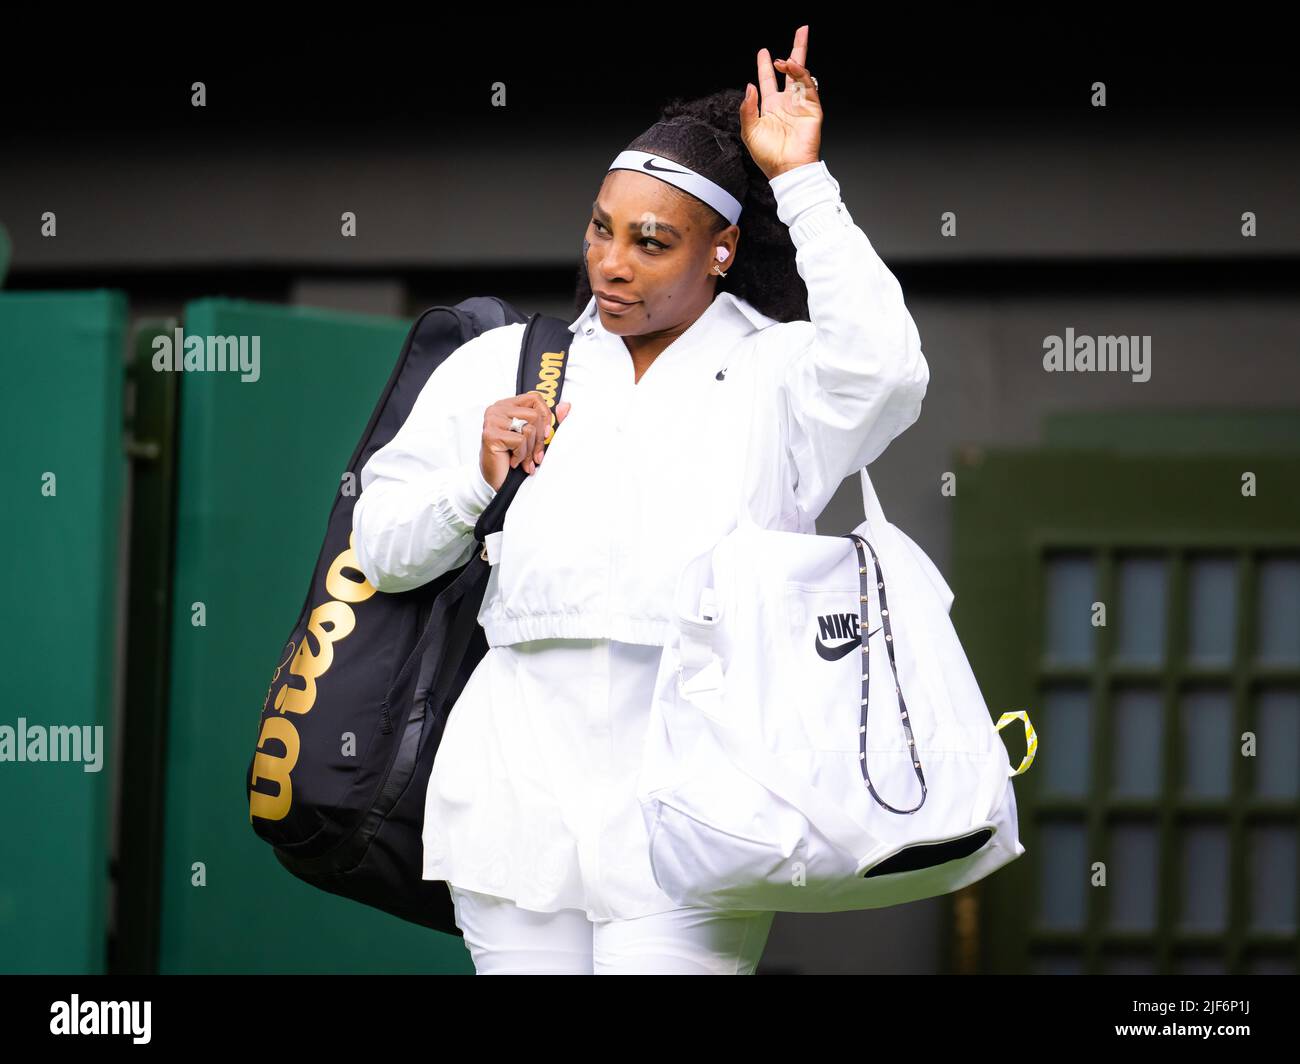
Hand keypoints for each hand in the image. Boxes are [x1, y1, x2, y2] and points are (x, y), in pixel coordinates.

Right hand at [480, 393, 571, 490]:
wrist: (497, 480)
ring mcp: (492, 420)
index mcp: (507, 405)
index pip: (535, 398)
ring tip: (524, 460)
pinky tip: (514, 462)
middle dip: (539, 439)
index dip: (545, 416)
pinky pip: (520, 441)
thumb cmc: (514, 457)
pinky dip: (521, 455)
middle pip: (534, 415)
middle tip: (536, 455)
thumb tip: (566, 406)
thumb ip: (550, 421)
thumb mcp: (536, 437)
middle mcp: (497, 409)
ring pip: (529, 428)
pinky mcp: (491, 434)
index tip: (546, 434)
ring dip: (530, 450)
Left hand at [738, 24, 821, 180]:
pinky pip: (808, 87)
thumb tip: (750, 86)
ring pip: (802, 75)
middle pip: (792, 71)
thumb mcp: (749, 132)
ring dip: (794, 63)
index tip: (763, 53)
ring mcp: (801, 105)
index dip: (764, 66)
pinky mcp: (812, 109)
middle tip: (801, 31)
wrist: (786, 170)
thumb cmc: (768, 157)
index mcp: (771, 108)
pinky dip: (801, 75)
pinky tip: (791, 68)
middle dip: (797, 50)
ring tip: (783, 60)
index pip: (768, 81)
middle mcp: (787, 103)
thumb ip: (747, 109)